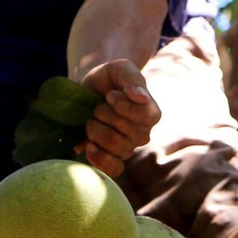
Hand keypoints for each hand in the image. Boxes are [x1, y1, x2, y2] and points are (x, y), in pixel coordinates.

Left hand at [76, 59, 160, 177]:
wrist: (87, 89)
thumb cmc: (107, 78)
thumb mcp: (120, 68)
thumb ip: (132, 78)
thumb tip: (140, 97)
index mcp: (151, 113)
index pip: (146, 116)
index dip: (124, 106)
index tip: (110, 95)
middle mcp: (142, 134)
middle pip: (128, 133)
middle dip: (105, 115)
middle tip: (97, 106)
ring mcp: (126, 148)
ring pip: (117, 148)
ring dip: (97, 130)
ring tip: (90, 120)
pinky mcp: (109, 159)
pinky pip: (113, 169)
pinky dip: (99, 159)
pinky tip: (89, 146)